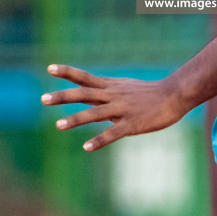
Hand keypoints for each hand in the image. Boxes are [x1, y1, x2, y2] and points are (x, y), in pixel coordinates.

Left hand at [41, 64, 191, 151]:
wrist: (174, 95)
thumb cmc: (148, 93)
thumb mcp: (124, 88)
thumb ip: (105, 92)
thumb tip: (88, 94)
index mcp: (110, 86)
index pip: (84, 77)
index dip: (67, 72)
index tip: (49, 67)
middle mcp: (112, 96)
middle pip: (83, 93)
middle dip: (62, 97)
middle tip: (43, 99)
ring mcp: (122, 110)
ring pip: (94, 114)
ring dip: (75, 119)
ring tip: (58, 125)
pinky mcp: (132, 124)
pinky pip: (112, 133)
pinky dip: (99, 140)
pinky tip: (86, 147)